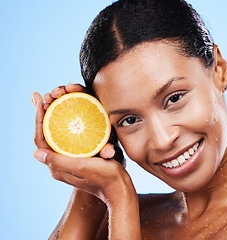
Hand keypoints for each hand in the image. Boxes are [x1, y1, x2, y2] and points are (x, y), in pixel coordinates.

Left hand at [32, 83, 129, 203]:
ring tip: (50, 100)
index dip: (39, 120)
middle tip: (39, 96)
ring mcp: (70, 158)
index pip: (41, 140)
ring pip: (55, 133)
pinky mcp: (79, 155)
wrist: (119, 188)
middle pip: (46, 134)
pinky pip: (67, 136)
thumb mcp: (82, 168)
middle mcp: (61, 162)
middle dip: (41, 114)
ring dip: (50, 116)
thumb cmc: (104, 178)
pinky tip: (65, 111)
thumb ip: (59, 162)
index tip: (40, 103)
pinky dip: (63, 122)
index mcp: (58, 166)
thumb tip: (36, 154)